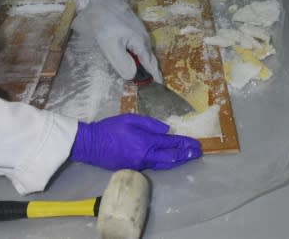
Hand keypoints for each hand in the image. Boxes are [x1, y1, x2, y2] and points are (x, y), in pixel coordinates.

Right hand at [69, 114, 201, 170]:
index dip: (185, 144)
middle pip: (171, 158)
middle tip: (197, 153)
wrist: (91, 145)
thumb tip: (166, 129)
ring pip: (163, 164)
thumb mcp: (130, 119)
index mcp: (145, 142)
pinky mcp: (133, 168)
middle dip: (185, 155)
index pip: (171, 144)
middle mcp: (145, 156)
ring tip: (187, 157)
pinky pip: (153, 165)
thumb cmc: (110, 128)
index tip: (196, 145)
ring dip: (177, 160)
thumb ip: (150, 124)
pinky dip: (164, 162)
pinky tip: (168, 159)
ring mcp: (139, 165)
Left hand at [72, 0, 161, 82]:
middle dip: (152, 73)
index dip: (155, 78)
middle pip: (150, 60)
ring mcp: (140, 33)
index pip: (151, 66)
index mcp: (141, 45)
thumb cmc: (107, 23)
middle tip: (150, 87)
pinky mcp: (133, 30)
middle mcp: (144, 40)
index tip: (160, 89)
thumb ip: (122, 62)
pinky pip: (139, 48)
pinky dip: (139, 57)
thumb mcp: (111, 45)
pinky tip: (133, 61)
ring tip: (142, 77)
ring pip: (145, 54)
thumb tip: (133, 76)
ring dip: (145, 66)